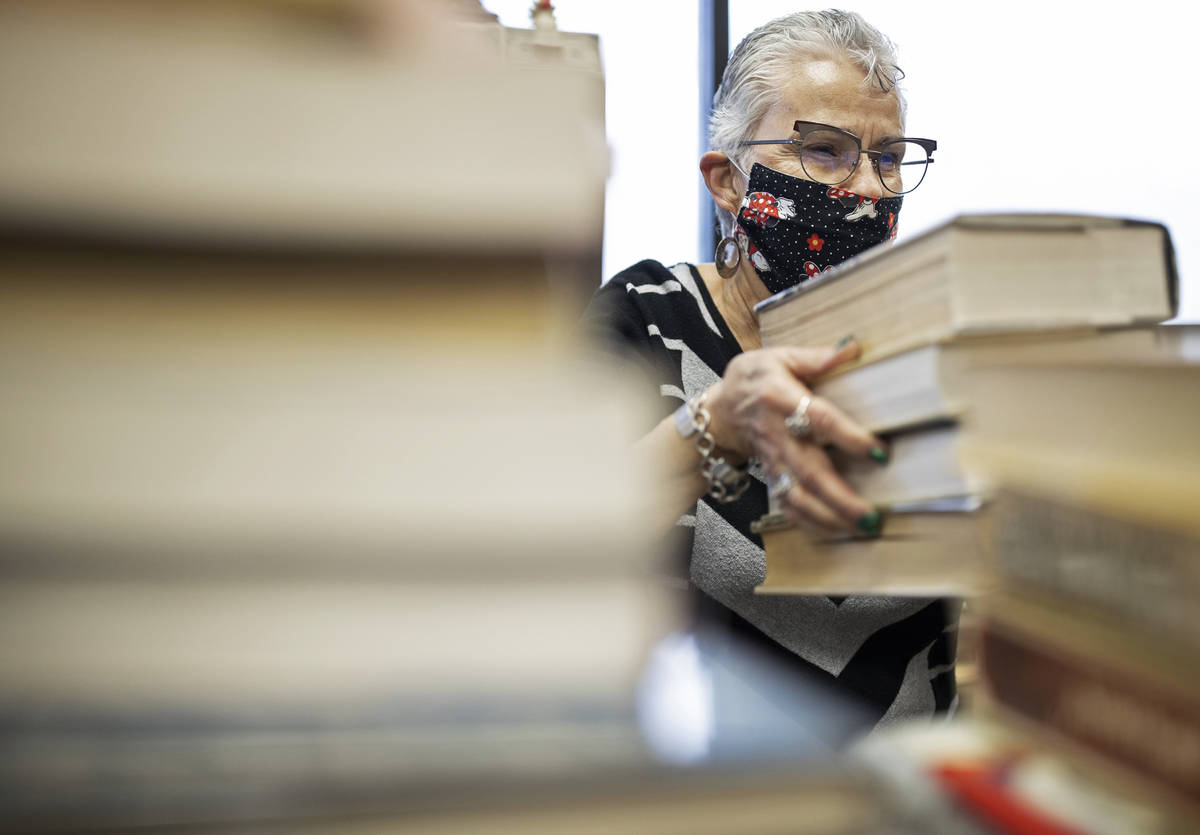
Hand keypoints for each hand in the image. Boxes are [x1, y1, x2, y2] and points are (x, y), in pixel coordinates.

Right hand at [705, 340, 885, 535]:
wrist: (718, 411)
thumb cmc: (751, 381)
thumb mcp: (777, 357)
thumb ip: (814, 357)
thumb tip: (851, 348)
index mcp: (780, 397)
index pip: (819, 419)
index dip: (848, 437)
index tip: (879, 451)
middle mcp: (777, 433)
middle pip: (809, 470)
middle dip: (840, 496)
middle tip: (869, 513)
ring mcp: (774, 459)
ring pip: (798, 495)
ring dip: (829, 516)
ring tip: (860, 526)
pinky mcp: (772, 476)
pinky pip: (789, 505)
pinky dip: (812, 523)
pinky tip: (837, 530)